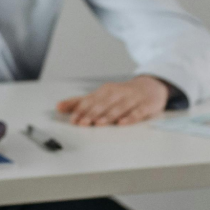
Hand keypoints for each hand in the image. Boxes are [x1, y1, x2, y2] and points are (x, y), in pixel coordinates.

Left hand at [55, 75, 171, 126]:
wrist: (151, 86)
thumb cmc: (122, 94)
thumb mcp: (101, 95)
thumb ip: (80, 101)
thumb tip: (58, 106)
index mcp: (105, 90)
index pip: (91, 100)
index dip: (81, 110)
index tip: (73, 119)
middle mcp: (118, 93)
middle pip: (103, 104)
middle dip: (92, 114)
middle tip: (82, 123)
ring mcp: (133, 99)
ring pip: (119, 108)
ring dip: (108, 116)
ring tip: (98, 123)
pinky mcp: (146, 105)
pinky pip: (138, 112)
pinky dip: (130, 117)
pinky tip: (122, 123)